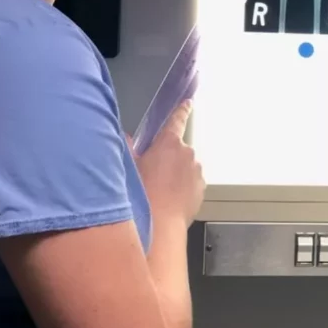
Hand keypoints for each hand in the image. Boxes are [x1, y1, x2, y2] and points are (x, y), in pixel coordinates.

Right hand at [134, 102, 204, 227]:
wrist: (159, 223)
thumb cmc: (141, 194)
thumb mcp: (128, 167)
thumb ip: (127, 147)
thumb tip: (126, 137)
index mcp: (169, 143)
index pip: (176, 120)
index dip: (181, 111)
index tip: (187, 103)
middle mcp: (187, 153)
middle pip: (177, 149)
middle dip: (168, 157)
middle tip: (153, 173)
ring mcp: (197, 171)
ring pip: (185, 167)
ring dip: (175, 173)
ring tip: (159, 190)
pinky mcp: (201, 187)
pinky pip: (191, 182)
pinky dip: (183, 187)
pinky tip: (169, 198)